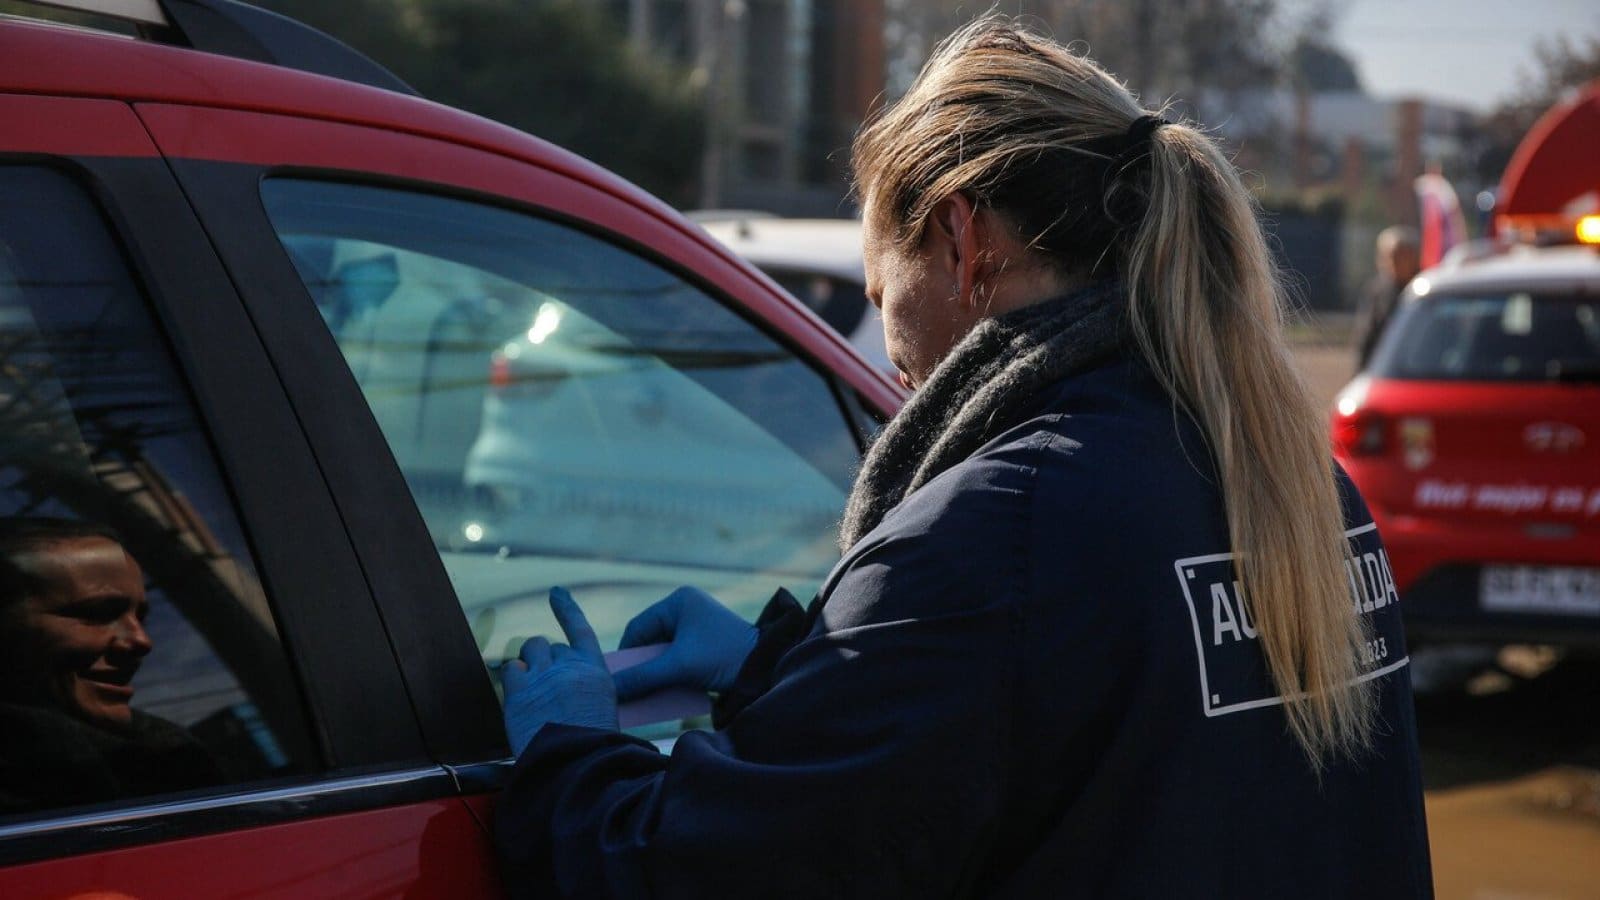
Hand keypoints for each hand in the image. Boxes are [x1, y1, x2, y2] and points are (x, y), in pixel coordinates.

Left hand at [501, 587, 617, 756]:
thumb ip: (588, 692)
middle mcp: (569, 667)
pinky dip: (514, 678)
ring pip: (531, 650)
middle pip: (553, 647)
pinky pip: (511, 669)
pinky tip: (519, 694)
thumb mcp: (605, 712)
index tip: (556, 593)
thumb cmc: (593, 748)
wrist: (575, 764)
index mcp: (595, 672)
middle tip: (548, 686)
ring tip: (532, 686)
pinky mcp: (519, 692)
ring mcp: (543, 676)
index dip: (566, 609)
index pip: (579, 629)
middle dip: (549, 662)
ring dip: (531, 663)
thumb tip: (575, 692)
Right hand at [613, 586, 757, 700]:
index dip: (626, 655)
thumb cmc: (724, 658)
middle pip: (650, 641)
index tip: (617, 679)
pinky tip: (665, 693)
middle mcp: (687, 608)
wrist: (768, 668)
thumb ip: (643, 677)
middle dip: (641, 667)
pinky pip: (678, 659)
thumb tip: (611, 690)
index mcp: (679, 601)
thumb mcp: (679, 667)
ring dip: (655, 674)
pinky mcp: (706, 644)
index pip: (638, 627)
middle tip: (629, 690)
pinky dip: (671, 675)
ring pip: (663, 653)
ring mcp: (698, 626)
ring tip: (645, 695)